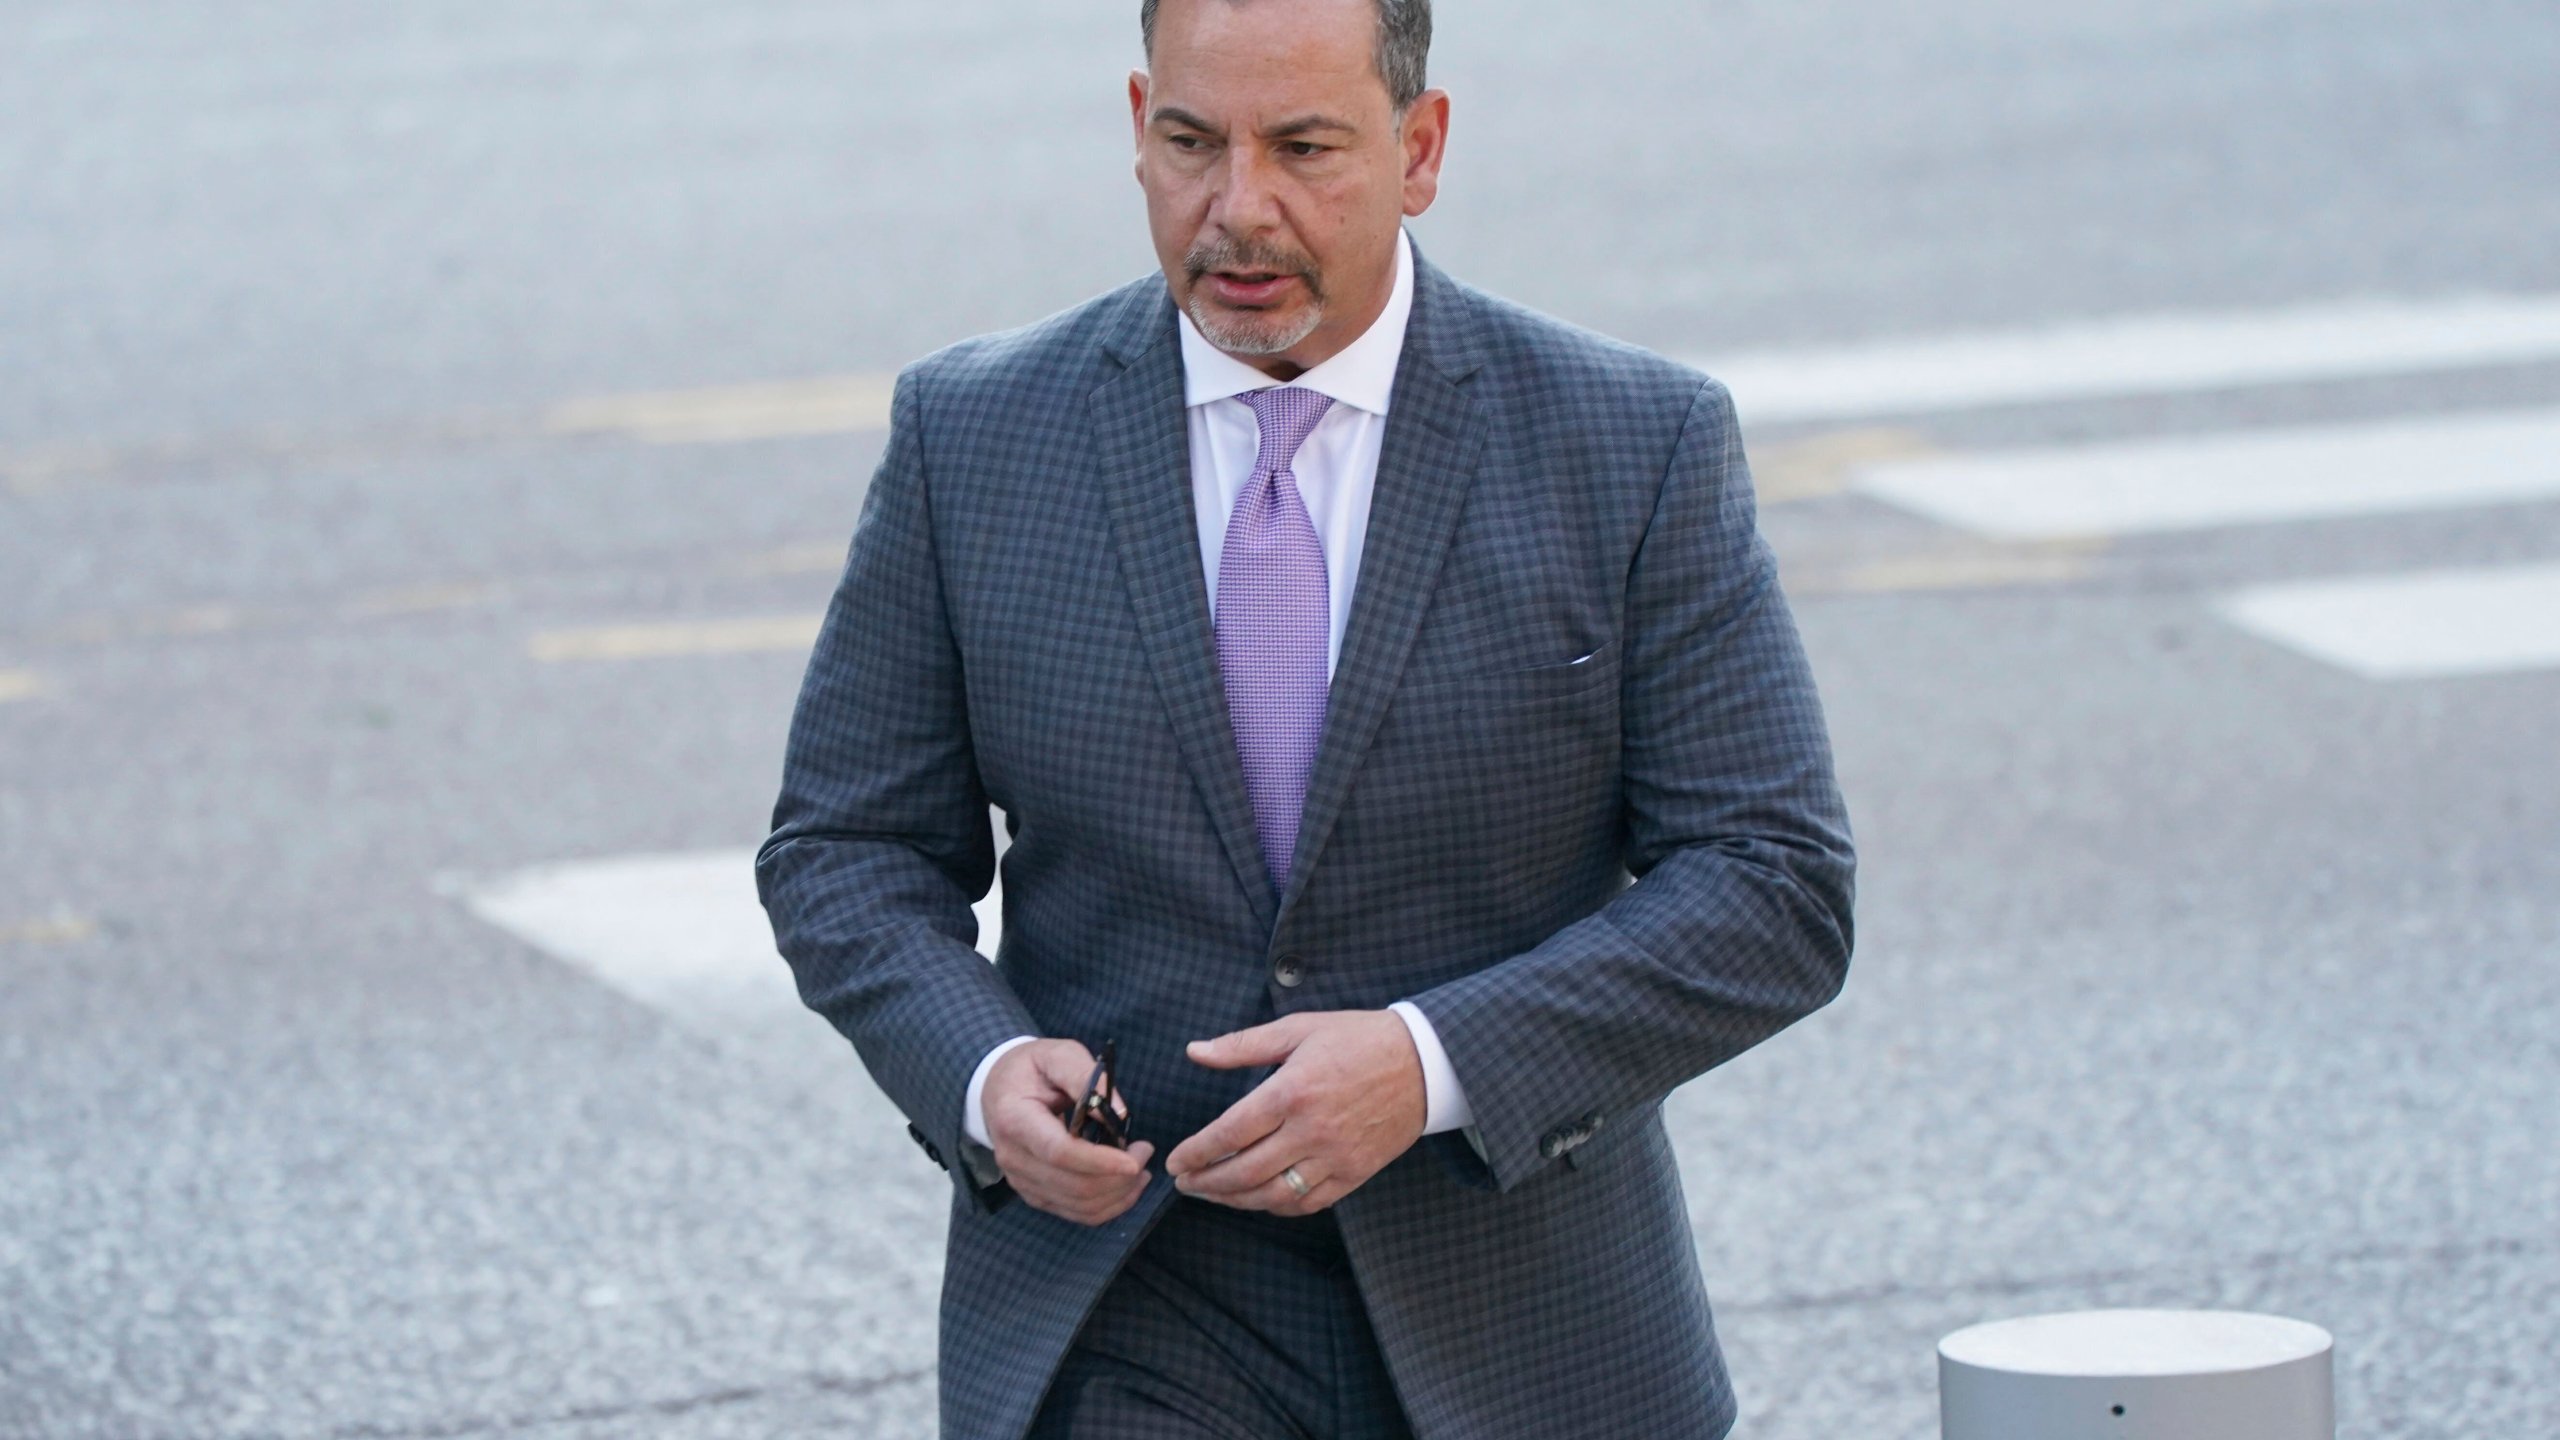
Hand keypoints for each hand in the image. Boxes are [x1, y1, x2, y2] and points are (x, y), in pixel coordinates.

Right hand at [983, 1039, 1155, 1225]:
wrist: (997, 1089)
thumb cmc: (1031, 1069)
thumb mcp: (1056, 1054)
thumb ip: (1086, 1077)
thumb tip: (1119, 1112)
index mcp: (1015, 1119)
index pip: (1059, 1152)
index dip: (1100, 1161)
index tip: (1135, 1160)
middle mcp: (1013, 1157)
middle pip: (1073, 1185)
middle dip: (1119, 1177)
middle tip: (1145, 1151)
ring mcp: (1021, 1180)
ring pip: (1078, 1205)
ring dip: (1119, 1194)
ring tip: (1141, 1169)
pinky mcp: (1033, 1194)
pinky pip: (1075, 1213)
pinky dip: (1107, 1206)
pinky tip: (1126, 1186)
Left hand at [1164, 1010, 1426, 1215]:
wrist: (1424, 1061)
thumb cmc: (1357, 1039)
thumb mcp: (1298, 1028)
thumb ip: (1242, 1045)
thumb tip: (1194, 1052)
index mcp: (1291, 1091)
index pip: (1229, 1133)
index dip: (1196, 1152)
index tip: (1176, 1161)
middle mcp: (1311, 1130)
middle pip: (1244, 1172)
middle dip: (1206, 1184)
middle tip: (1185, 1184)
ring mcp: (1335, 1157)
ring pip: (1273, 1195)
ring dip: (1235, 1201)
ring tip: (1213, 1195)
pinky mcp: (1355, 1173)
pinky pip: (1308, 1203)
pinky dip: (1277, 1207)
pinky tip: (1259, 1199)